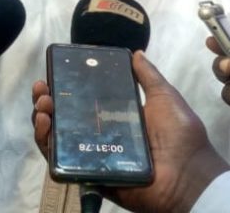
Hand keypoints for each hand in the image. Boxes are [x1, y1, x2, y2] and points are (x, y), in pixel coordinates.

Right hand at [32, 51, 229, 212]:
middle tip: (42, 91)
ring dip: (43, 122)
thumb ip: (148, 77)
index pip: (82, 101)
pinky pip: (63, 164)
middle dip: (47, 103)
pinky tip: (46, 129)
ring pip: (58, 140)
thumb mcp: (164, 97)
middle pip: (64, 120)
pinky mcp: (90, 176)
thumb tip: (136, 52)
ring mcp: (93, 156)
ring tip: (42, 108)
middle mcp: (102, 136)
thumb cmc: (179, 134)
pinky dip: (49, 148)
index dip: (65, 88)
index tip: (52, 75)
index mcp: (117, 118)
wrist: (187, 174)